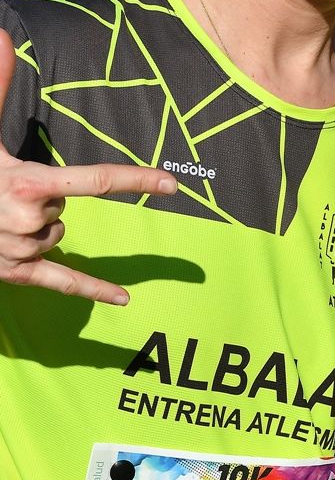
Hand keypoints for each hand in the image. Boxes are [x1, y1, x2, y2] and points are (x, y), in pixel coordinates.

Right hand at [0, 29, 177, 304]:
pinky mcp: (14, 274)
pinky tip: (125, 300)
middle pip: (66, 207)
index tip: (173, 182)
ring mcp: (20, 251)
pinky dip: (92, 290)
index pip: (95, 180)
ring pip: (59, 235)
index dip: (135, 180)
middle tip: (6, 192)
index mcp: (26, 183)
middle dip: (44, 198)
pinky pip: (62, 282)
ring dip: (39, 224)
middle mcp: (28, 220)